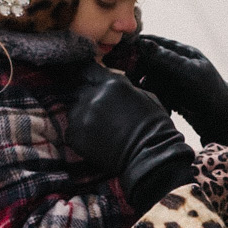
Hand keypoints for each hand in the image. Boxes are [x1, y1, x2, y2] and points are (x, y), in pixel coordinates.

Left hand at [66, 67, 196, 215]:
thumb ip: (125, 88)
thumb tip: (117, 86)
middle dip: (88, 98)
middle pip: (81, 91)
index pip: (90, 70)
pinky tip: (94, 141)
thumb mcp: (146, 97)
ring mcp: (82, 116)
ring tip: (98, 129)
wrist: (150, 156)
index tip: (88, 80)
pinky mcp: (75, 136)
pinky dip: (80, 135)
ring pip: (74, 111)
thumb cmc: (155, 127)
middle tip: (100, 112)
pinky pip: (71, 131)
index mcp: (113, 84)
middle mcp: (93, 96)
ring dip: (83, 116)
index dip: (89, 76)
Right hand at [129, 34, 227, 149]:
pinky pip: (157, 89)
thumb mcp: (186, 72)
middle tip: (118, 66)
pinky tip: (141, 93)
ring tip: (128, 81)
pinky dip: (149, 90)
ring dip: (141, 77)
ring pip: (152, 75)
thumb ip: (165, 58)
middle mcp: (180, 65)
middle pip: (152, 59)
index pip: (157, 43)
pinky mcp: (175, 96)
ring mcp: (177, 81)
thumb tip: (143, 42)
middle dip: (136, 62)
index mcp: (185, 53)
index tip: (120, 46)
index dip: (139, 44)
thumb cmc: (209, 93)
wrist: (223, 121)